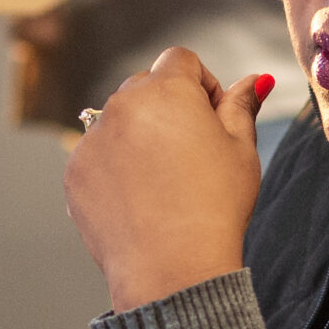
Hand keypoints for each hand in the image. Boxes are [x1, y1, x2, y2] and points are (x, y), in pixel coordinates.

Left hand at [64, 48, 272, 311]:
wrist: (173, 269)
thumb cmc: (215, 207)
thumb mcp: (241, 150)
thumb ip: (241, 106)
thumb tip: (253, 80)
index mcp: (166, 91)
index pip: (181, 60)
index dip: (202, 84)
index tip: (212, 118)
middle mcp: (121, 105)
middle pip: (146, 87)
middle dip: (168, 108)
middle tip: (191, 154)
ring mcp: (92, 139)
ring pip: (118, 121)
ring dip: (140, 137)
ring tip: (165, 183)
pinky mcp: (75, 172)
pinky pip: (97, 156)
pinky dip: (116, 169)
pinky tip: (141, 201)